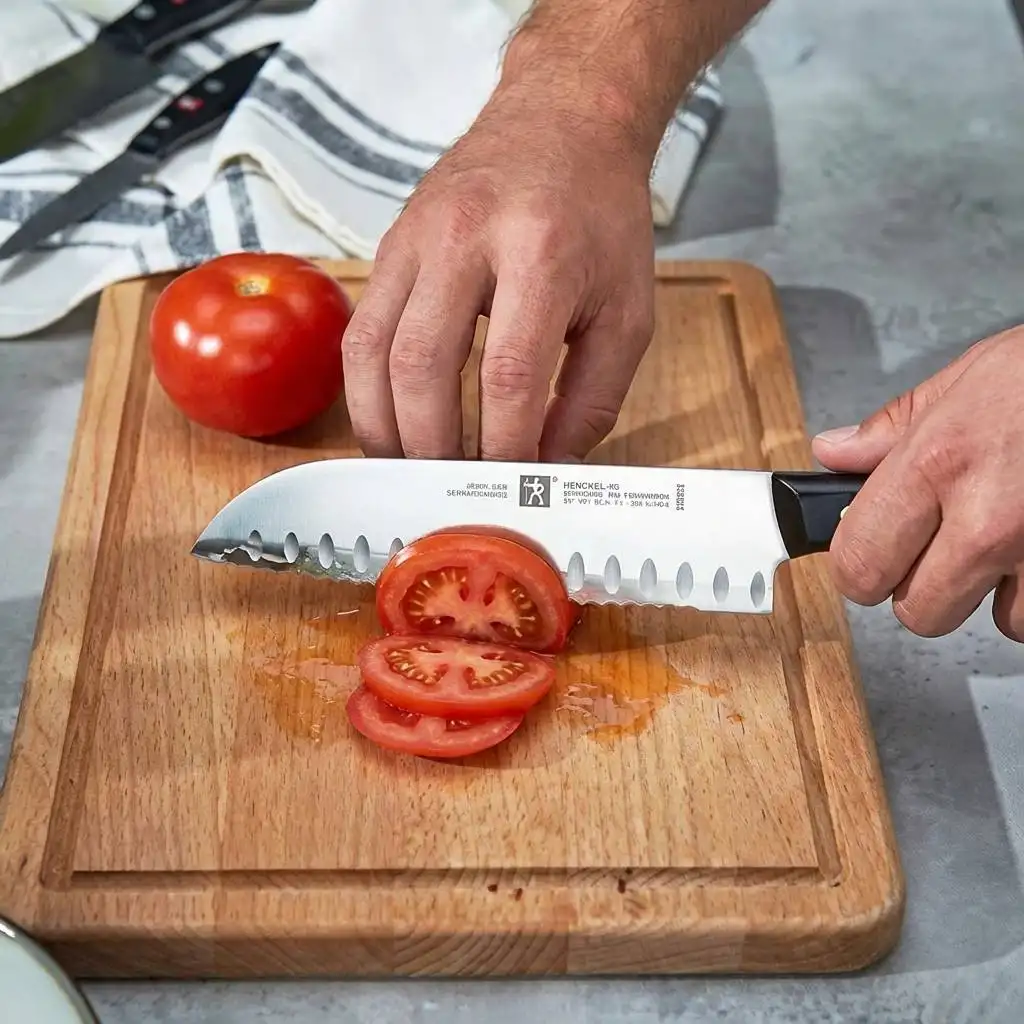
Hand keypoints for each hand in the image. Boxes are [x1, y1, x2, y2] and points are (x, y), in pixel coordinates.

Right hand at [341, 80, 655, 462]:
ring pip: (371, 351)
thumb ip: (593, 398)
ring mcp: (415, 236)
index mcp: (542, 251)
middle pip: (422, 366)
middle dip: (433, 448)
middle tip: (454, 489)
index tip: (512, 486)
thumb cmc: (601, 217)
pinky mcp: (388, 245)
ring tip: (412, 469)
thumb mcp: (627, 310)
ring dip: (384, 427)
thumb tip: (549, 469)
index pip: (508, 374)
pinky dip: (368, 390)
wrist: (562, 121)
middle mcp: (467, 236)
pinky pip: (359, 331)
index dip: (504, 446)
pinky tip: (393, 421)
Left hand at [812, 324, 1023, 641]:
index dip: (858, 565)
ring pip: (994, 621)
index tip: (867, 555)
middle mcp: (987, 520)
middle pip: (918, 612)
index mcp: (937, 465)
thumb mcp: (965, 380)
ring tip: (1008, 536)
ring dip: (995, 591)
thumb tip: (835, 454)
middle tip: (939, 549)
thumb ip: (892, 428)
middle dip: (922, 588)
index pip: (858, 563)